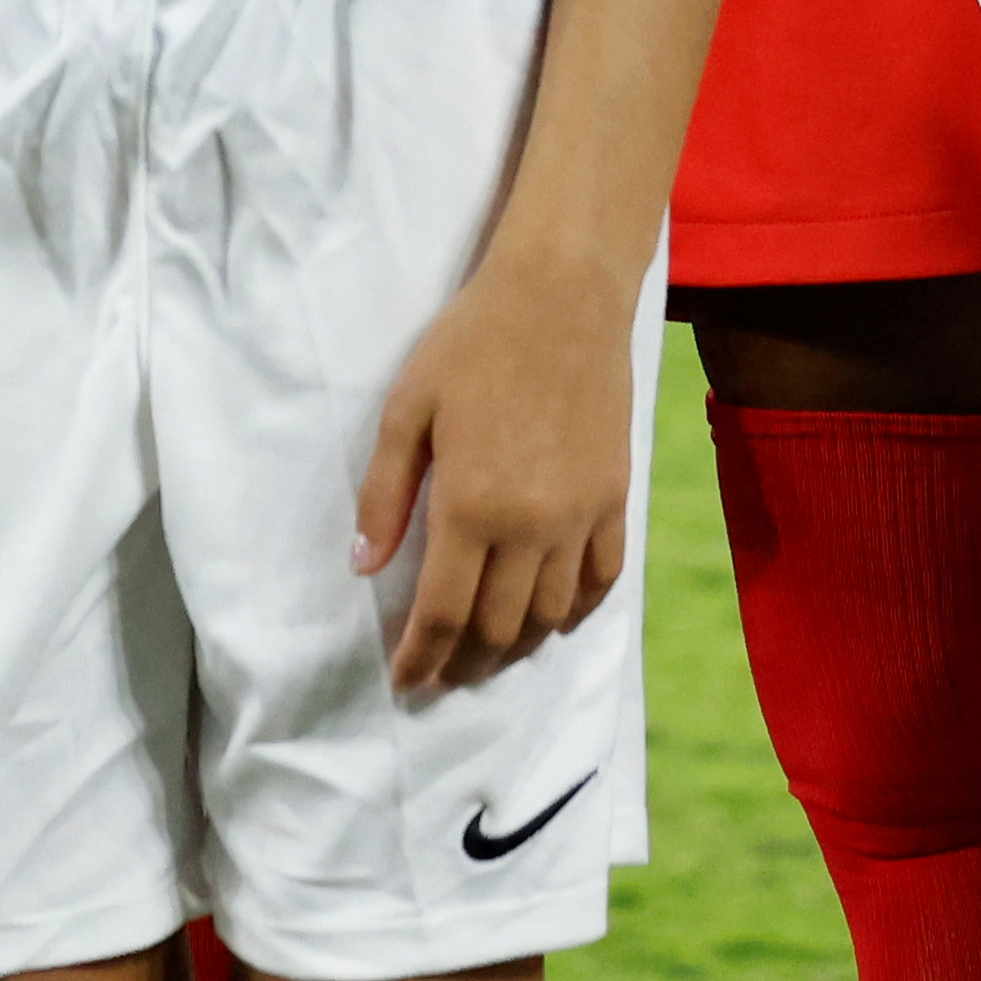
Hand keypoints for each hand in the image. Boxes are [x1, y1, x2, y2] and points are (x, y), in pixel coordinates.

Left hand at [354, 254, 633, 696]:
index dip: (422, 657)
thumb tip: (364, 566)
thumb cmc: (471, 344)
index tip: (405, 682)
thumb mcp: (406, 409)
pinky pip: (602, 580)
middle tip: (440, 674)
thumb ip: (384, 494)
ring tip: (488, 656)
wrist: (562, 298)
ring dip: (517, 648)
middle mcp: (531, 526)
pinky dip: (576, 613)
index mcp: (471, 506)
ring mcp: (581, 517)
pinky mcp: (616, 499)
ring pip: (551, 615)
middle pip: (498, 627)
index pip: (443, 613)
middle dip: (464, 662)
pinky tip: (554, 621)